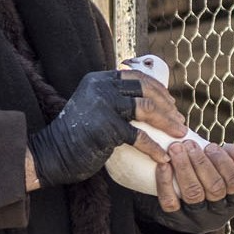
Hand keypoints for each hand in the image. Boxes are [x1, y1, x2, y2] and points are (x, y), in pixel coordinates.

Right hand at [28, 69, 187, 187]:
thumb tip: (147, 103)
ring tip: (180, 134)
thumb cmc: (76, 134)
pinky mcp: (107, 127)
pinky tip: (163, 157)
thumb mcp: (92, 106)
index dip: (157, 88)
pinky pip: (139, 136)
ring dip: (167, 122)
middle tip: (179, 121)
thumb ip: (112, 99)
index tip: (171, 103)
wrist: (53, 152)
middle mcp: (101, 87)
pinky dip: (154, 148)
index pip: (136, 76)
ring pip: (146, 107)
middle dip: (167, 105)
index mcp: (98, 79)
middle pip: (145, 89)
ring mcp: (104, 105)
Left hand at [135, 142, 233, 233]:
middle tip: (189, 144)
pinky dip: (165, 181)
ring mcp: (197, 218)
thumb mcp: (218, 172)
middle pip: (214, 187)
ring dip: (184, 167)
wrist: (179, 208)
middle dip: (201, 162)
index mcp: (233, 201)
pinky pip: (170, 201)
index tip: (210, 146)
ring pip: (193, 193)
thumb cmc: (203, 181)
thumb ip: (227, 159)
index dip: (223, 162)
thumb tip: (232, 150)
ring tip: (175, 148)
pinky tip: (163, 164)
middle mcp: (218, 213)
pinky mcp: (175, 219)